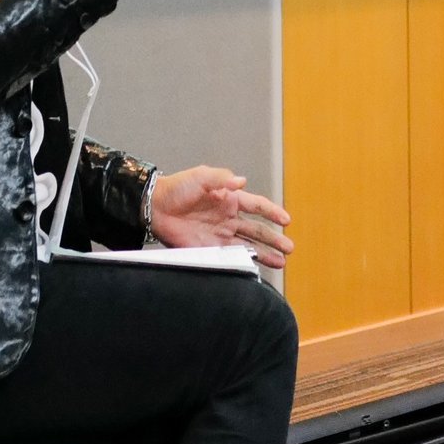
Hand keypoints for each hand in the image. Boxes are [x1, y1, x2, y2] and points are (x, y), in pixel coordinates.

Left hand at [150, 166, 292, 269]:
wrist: (154, 207)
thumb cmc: (176, 188)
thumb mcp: (201, 177)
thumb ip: (222, 178)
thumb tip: (242, 181)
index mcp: (229, 199)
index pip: (257, 205)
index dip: (272, 212)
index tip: (286, 220)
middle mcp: (228, 218)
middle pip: (257, 230)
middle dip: (274, 239)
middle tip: (289, 248)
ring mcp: (220, 235)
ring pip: (248, 246)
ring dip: (264, 253)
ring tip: (280, 262)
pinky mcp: (209, 248)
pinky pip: (230, 256)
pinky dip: (243, 261)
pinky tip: (255, 267)